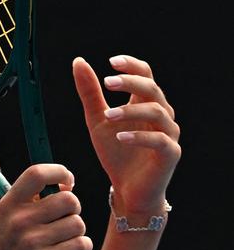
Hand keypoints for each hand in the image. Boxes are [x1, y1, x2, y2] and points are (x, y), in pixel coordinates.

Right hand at [0, 164, 91, 249]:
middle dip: (73, 206)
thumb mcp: (4, 215)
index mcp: (9, 204)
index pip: (37, 174)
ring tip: (64, 233)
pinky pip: (81, 244)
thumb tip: (61, 184)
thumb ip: (25, 198)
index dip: (58, 171)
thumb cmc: (4, 242)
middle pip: (67, 200)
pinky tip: (70, 247)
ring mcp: (33, 242)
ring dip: (76, 228)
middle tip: (66, 213)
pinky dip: (81, 244)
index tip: (67, 179)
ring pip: (77, 223)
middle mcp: (20, 221)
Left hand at [72, 55, 180, 213]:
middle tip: (107, 83)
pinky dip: (139, 136)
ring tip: (108, 115)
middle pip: (152, 88)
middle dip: (130, 82)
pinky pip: (160, 140)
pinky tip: (120, 137)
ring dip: (130, 110)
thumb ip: (89, 92)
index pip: (145, 74)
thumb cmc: (115, 151)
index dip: (131, 65)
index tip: (111, 62)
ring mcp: (168, 134)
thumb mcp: (97, 119)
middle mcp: (160, 114)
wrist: (126, 188)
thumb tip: (78, 61)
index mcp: (143, 102)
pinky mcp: (170, 154)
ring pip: (157, 111)